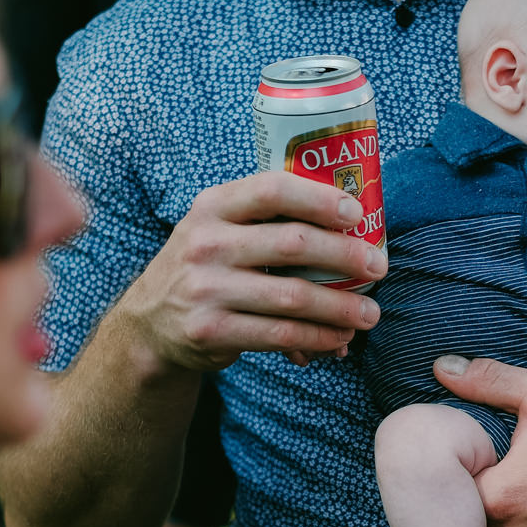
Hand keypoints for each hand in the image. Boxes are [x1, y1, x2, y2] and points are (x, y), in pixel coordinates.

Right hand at [115, 171, 384, 372]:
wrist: (149, 321)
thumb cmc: (207, 266)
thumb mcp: (218, 228)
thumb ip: (266, 221)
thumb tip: (350, 231)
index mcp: (213, 206)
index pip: (272, 188)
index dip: (320, 199)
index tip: (356, 214)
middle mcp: (206, 243)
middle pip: (292, 243)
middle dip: (345, 256)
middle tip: (377, 266)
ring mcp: (206, 288)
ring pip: (292, 297)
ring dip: (341, 307)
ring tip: (369, 313)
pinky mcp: (211, 330)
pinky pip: (280, 335)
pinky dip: (317, 338)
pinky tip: (339, 338)